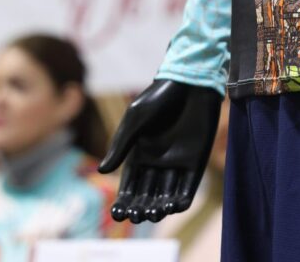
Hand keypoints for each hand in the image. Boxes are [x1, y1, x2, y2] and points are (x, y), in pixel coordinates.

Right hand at [98, 78, 221, 223]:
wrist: (190, 83)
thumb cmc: (159, 98)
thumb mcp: (135, 120)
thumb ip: (121, 145)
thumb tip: (102, 171)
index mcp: (140, 154)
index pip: (130, 185)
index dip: (124, 201)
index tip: (118, 214)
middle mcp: (157, 162)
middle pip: (147, 194)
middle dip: (141, 208)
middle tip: (137, 216)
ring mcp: (177, 163)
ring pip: (166, 195)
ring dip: (160, 207)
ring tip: (155, 213)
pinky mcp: (196, 161)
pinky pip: (188, 187)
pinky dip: (182, 200)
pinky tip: (175, 206)